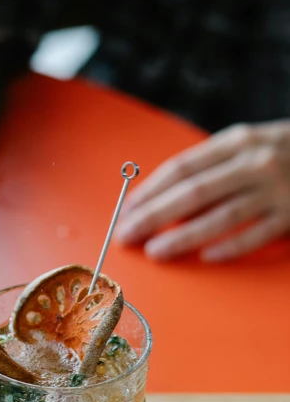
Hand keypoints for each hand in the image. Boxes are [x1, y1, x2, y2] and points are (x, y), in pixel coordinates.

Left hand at [116, 121, 289, 260]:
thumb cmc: (283, 154)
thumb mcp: (248, 147)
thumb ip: (212, 168)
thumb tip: (164, 199)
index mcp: (236, 143)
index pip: (182, 168)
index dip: (150, 191)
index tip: (127, 211)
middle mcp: (253, 162)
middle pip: (192, 193)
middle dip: (153, 216)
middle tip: (126, 235)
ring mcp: (274, 189)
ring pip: (220, 217)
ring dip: (183, 236)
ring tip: (155, 251)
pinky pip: (256, 235)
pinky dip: (230, 247)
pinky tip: (207, 258)